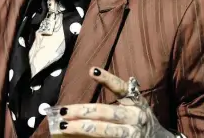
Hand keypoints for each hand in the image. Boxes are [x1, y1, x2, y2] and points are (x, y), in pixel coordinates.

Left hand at [53, 67, 175, 136]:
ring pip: (105, 131)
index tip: (92, 71)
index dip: (107, 79)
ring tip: (64, 126)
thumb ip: (119, 92)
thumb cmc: (140, 119)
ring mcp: (133, 133)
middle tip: (63, 111)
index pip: (121, 87)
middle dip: (82, 111)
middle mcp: (135, 117)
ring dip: (82, 128)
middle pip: (105, 112)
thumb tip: (91, 72)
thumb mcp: (134, 103)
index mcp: (136, 102)